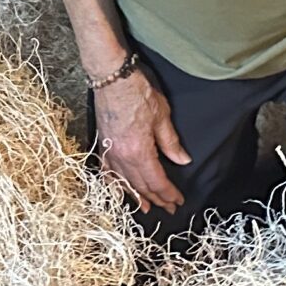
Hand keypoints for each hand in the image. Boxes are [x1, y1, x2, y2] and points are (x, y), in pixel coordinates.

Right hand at [92, 64, 190, 213]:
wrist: (111, 77)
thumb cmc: (137, 92)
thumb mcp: (161, 116)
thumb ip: (171, 142)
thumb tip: (182, 160)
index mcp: (139, 151)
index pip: (157, 181)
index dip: (169, 193)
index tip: (178, 200)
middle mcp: (122, 157)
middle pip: (141, 185)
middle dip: (157, 198)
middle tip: (169, 207)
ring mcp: (110, 152)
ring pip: (124, 182)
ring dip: (136, 196)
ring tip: (146, 208)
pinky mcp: (102, 145)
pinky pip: (107, 171)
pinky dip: (114, 184)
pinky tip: (119, 191)